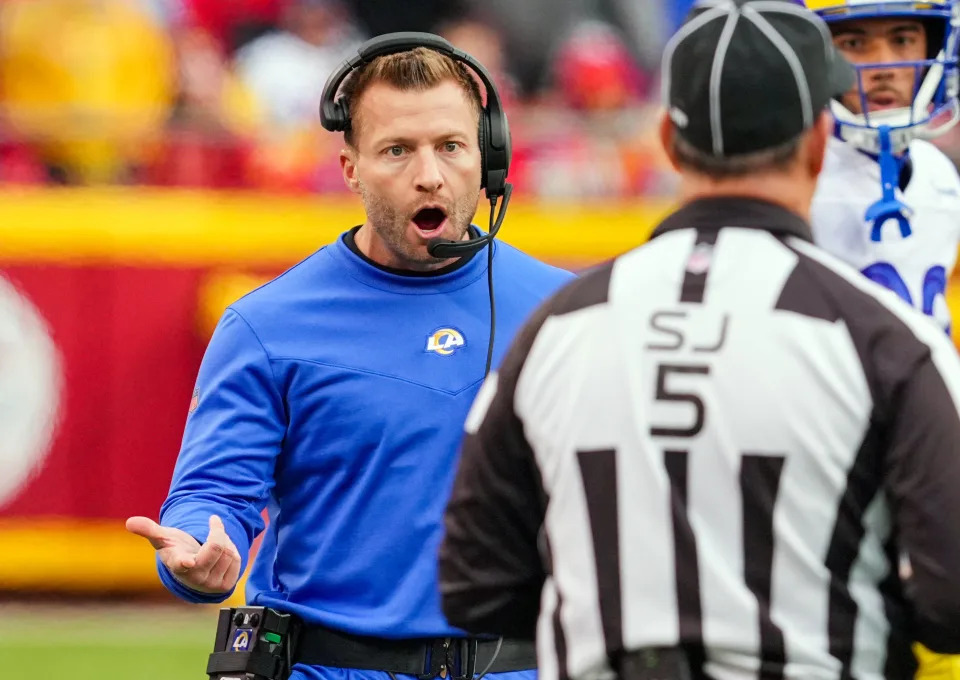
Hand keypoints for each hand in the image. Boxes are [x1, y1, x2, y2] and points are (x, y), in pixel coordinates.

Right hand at [125, 514, 241, 593]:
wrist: (192, 568)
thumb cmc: (176, 549)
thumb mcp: (163, 538)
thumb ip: (149, 529)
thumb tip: (130, 521)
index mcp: (177, 564)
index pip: (181, 563)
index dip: (185, 562)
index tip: (187, 562)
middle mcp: (194, 578)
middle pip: (217, 545)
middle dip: (217, 531)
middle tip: (213, 524)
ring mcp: (211, 585)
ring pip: (229, 551)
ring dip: (225, 542)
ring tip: (211, 546)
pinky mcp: (226, 586)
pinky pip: (237, 559)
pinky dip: (232, 551)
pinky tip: (220, 556)